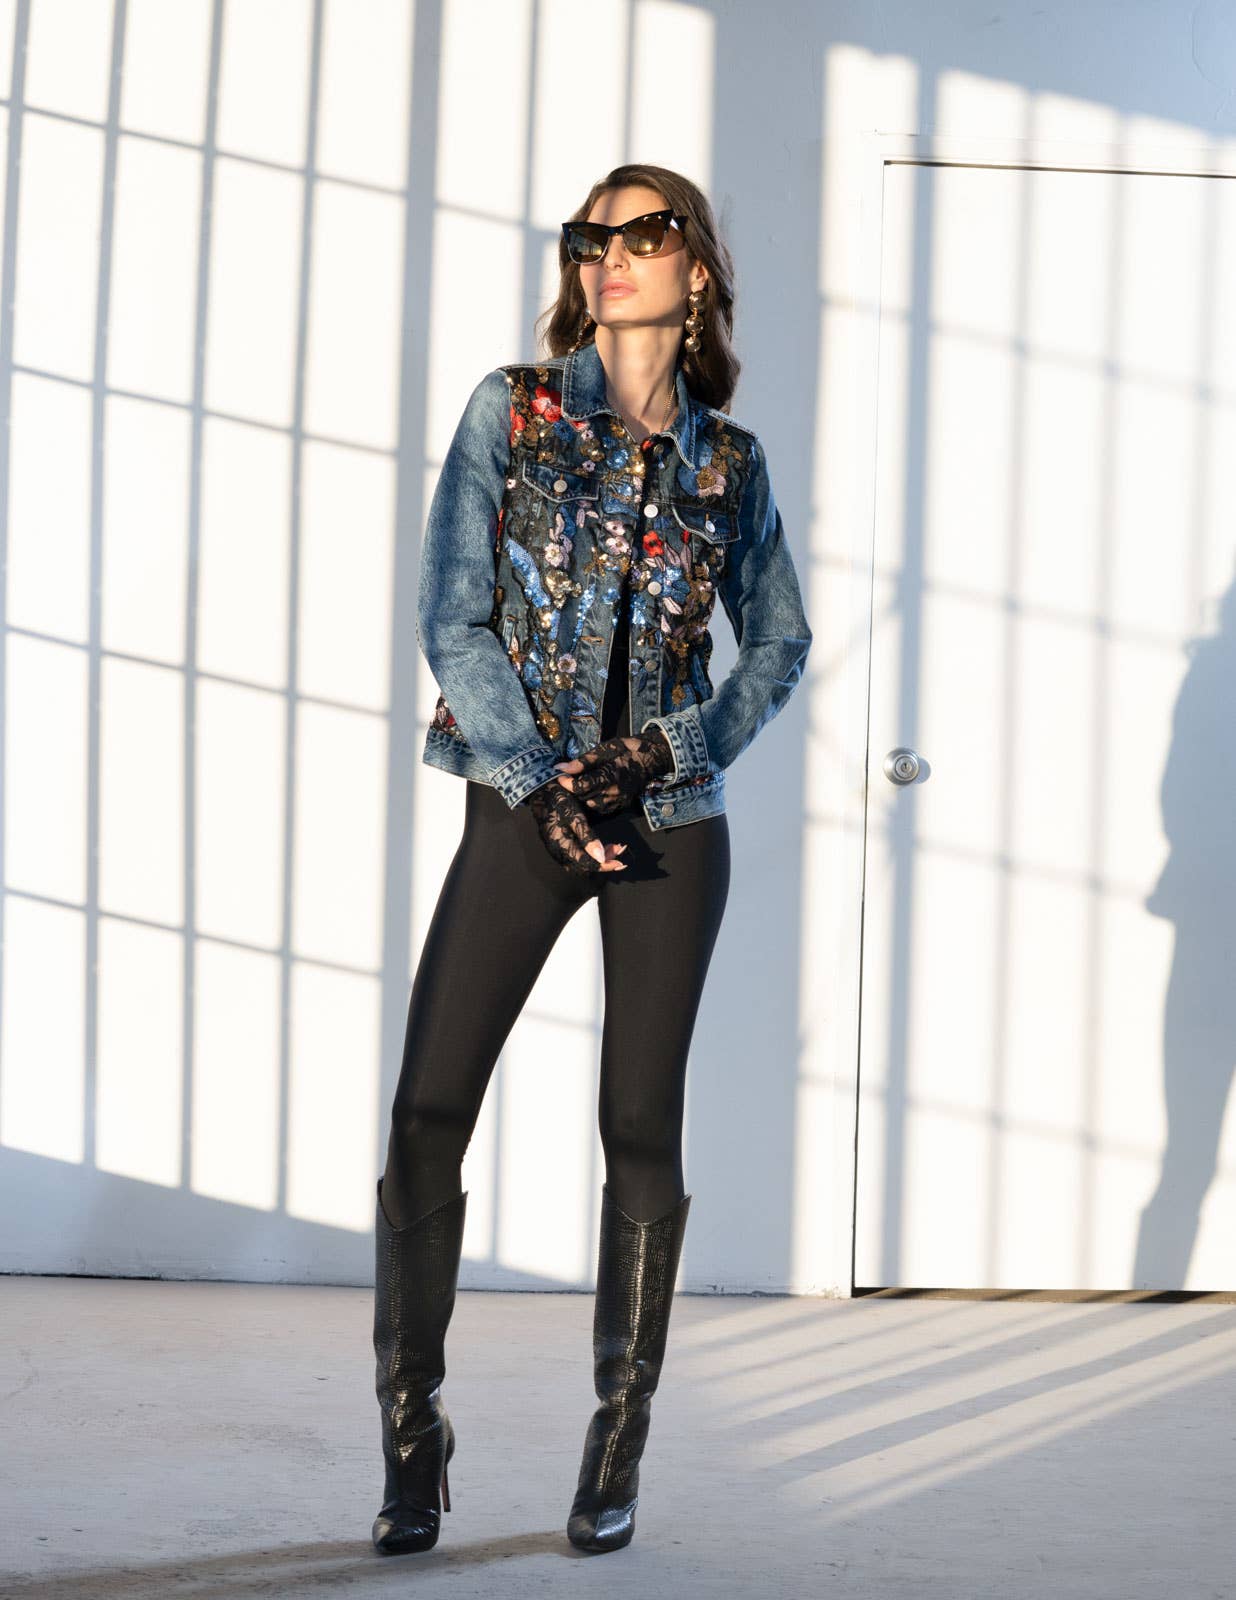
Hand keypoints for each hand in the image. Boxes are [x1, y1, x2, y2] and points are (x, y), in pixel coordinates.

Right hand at [525, 780, 627, 875]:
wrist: (540, 788)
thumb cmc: (558, 799)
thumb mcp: (573, 814)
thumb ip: (586, 837)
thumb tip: (601, 858)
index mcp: (561, 845)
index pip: (586, 864)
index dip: (604, 865)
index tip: (620, 862)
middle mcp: (557, 851)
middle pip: (584, 866)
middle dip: (604, 861)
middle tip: (619, 849)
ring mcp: (556, 848)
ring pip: (581, 862)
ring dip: (598, 858)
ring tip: (613, 847)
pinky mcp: (558, 843)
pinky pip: (576, 856)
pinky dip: (591, 853)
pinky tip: (600, 846)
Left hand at [551, 728, 674, 816]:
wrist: (649, 759)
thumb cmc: (625, 751)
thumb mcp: (603, 750)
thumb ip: (583, 762)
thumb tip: (561, 768)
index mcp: (609, 777)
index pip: (580, 787)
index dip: (567, 783)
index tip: (560, 776)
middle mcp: (613, 792)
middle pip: (583, 798)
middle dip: (573, 790)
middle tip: (567, 780)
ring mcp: (618, 801)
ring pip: (591, 805)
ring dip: (583, 797)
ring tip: (579, 785)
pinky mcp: (621, 805)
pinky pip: (602, 808)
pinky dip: (593, 801)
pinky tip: (592, 791)